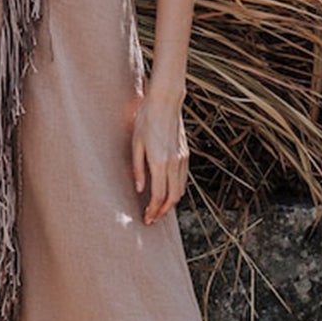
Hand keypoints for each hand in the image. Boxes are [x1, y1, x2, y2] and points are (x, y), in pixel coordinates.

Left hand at [131, 96, 188, 223]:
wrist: (165, 102)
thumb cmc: (145, 120)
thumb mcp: (135, 144)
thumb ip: (137, 169)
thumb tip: (140, 190)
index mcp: (160, 162)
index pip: (158, 195)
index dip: (153, 210)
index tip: (146, 219)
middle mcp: (174, 163)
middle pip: (172, 197)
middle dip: (162, 211)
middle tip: (152, 218)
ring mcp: (182, 159)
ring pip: (180, 190)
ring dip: (171, 203)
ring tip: (158, 209)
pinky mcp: (186, 154)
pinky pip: (183, 179)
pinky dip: (176, 190)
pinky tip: (167, 191)